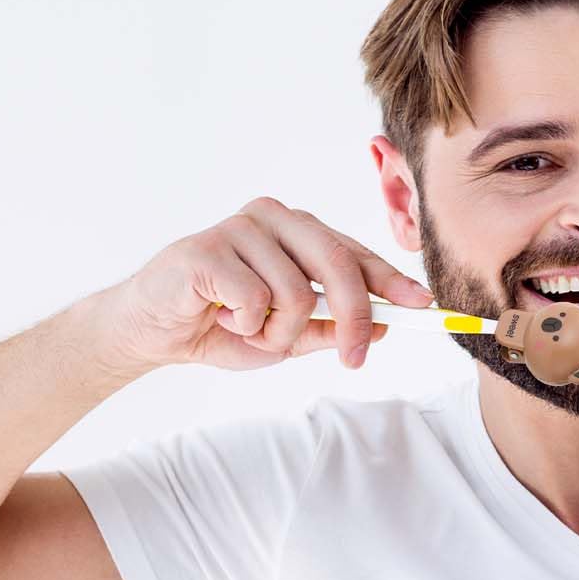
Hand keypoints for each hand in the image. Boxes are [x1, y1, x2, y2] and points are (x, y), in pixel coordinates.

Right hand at [102, 197, 433, 374]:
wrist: (154, 331)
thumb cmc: (225, 326)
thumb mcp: (290, 336)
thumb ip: (332, 327)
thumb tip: (385, 326)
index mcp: (299, 233)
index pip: (356, 254)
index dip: (393, 282)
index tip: (424, 307)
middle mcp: (275, 219)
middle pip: (339, 266)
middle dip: (355, 320)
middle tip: (354, 360)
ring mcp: (241, 228)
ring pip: (297, 294)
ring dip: (280, 334)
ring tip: (251, 332)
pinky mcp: (208, 246)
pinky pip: (256, 300)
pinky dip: (247, 327)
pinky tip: (223, 319)